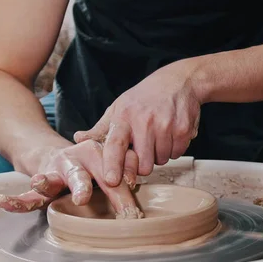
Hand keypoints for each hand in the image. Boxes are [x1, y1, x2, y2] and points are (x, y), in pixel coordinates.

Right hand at [0, 140, 142, 218]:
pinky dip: (17, 200)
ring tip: (40, 182)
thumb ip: (126, 168)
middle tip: (83, 197)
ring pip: (51, 179)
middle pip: (82, 173)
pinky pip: (29, 194)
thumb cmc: (96, 164)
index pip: (113, 171)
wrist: (64, 155)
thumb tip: (136, 182)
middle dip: (82, 184)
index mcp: (99, 152)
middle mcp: (76, 159)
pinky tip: (5, 202)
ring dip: (47, 182)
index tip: (131, 198)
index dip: (122, 183)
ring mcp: (57, 171)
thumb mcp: (113, 162)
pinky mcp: (42, 182)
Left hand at [73, 61, 200, 186]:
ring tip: (158, 136)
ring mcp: (166, 125)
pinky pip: (177, 153)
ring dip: (159, 154)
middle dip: (144, 164)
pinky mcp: (184, 129)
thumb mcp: (119, 107)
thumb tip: (78, 138)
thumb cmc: (144, 97)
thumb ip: (100, 128)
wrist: (179, 81)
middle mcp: (145, 121)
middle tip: (144, 148)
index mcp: (124, 116)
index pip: (115, 144)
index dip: (113, 164)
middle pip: (144, 165)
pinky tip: (171, 133)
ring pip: (162, 160)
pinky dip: (174, 148)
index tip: (111, 180)